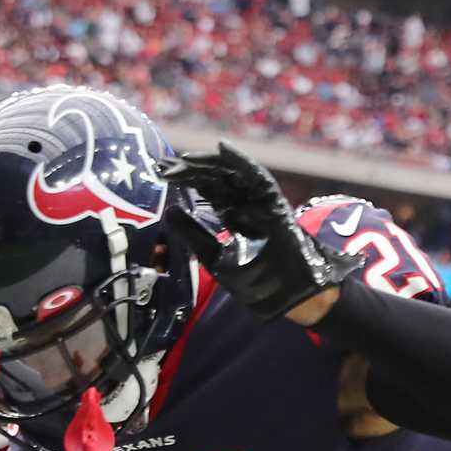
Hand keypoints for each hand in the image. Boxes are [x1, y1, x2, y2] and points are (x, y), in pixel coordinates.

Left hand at [157, 144, 365, 322]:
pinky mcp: (276, 205)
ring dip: (211, 164)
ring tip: (186, 158)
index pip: (209, 191)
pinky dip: (242, 163)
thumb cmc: (258, 284)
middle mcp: (248, 206)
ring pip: (235, 175)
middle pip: (218, 180)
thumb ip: (194, 235)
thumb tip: (170, 211)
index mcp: (235, 217)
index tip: (162, 173)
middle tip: (165, 165)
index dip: (187, 180)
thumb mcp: (215, 258)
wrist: (288, 300)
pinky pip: (258, 178)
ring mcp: (263, 203)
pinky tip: (223, 150)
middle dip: (192, 170)